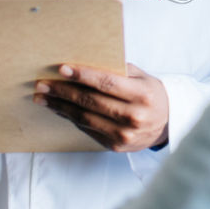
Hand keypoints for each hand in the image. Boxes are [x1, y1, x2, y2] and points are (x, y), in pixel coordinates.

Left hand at [34, 62, 168, 151]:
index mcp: (142, 95)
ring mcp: (124, 134)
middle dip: (63, 91)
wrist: (167, 124)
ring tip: (43, 97)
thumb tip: (84, 62)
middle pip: (91, 101)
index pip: (107, 83)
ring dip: (60, 107)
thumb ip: (119, 71)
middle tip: (42, 84)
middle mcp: (134, 116)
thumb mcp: (142, 78)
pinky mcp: (115, 146)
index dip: (83, 75)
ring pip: (84, 117)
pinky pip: (87, 129)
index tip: (62, 69)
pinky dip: (71, 117)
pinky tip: (59, 109)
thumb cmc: (151, 95)